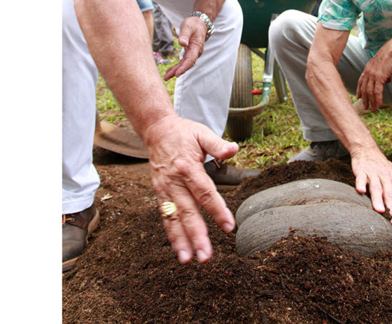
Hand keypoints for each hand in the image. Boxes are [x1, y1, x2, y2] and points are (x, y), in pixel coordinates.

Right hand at [144, 117, 238, 262]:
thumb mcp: (202, 133)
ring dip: (181, 241)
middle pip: (188, 212)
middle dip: (197, 235)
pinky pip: (166, 217)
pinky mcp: (160, 195)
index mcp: (188, 167)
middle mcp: (175, 182)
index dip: (217, 210)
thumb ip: (217, 144)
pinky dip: (172, 235)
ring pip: (174, 219)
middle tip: (206, 256)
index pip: (205, 192)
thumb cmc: (184, 133)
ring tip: (189, 260)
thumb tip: (234, 149)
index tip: (229, 227)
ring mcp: (165, 190)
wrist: (157, 131)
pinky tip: (180, 251)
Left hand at [163, 15, 206, 80]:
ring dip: (176, 70)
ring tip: (166, 77)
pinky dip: (177, 66)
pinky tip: (170, 71)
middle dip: (177, 71)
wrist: (199, 24)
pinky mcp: (189, 53)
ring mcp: (193, 53)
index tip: (177, 74)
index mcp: (196, 47)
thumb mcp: (188, 27)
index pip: (190, 59)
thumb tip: (182, 44)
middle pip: (187, 64)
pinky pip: (183, 62)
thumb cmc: (193, 24)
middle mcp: (196, 52)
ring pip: (184, 64)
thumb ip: (184, 35)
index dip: (184, 67)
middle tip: (167, 77)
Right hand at [351, 148, 391, 222]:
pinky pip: (361, 178)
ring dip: (378, 199)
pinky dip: (361, 184)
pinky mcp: (361, 171)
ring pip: (376, 187)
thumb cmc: (382, 165)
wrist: (367, 149)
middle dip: (391, 204)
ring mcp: (373, 173)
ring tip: (380, 210)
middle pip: (389, 191)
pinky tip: (361, 191)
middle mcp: (385, 176)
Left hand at [355, 38, 391, 110]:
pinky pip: (378, 91)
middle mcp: (368, 72)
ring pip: (370, 92)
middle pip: (364, 88)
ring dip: (372, 102)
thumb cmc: (390, 55)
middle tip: (365, 107)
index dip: (359, 90)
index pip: (361, 81)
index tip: (358, 97)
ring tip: (373, 109)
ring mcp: (373, 75)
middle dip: (364, 99)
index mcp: (367, 68)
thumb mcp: (383, 65)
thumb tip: (386, 80)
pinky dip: (378, 99)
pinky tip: (379, 105)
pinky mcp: (380, 77)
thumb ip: (382, 73)